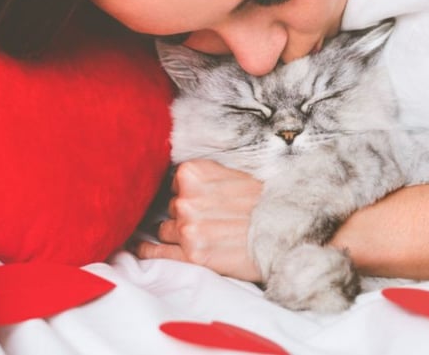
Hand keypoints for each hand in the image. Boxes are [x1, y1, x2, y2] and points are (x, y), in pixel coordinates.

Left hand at [135, 159, 262, 281]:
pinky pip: (158, 252)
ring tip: (200, 236)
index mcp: (193, 173)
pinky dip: (148, 250)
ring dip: (176, 233)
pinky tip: (140, 248)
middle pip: (171, 207)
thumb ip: (203, 178)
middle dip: (184, 214)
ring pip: (165, 229)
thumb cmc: (263, 205)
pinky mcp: (192, 255)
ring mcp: (187, 228)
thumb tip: (177, 185)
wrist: (287, 233)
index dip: (188, 194)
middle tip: (210, 220)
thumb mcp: (233, 176)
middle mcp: (186, 199)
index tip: (200, 201)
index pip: (174, 184)